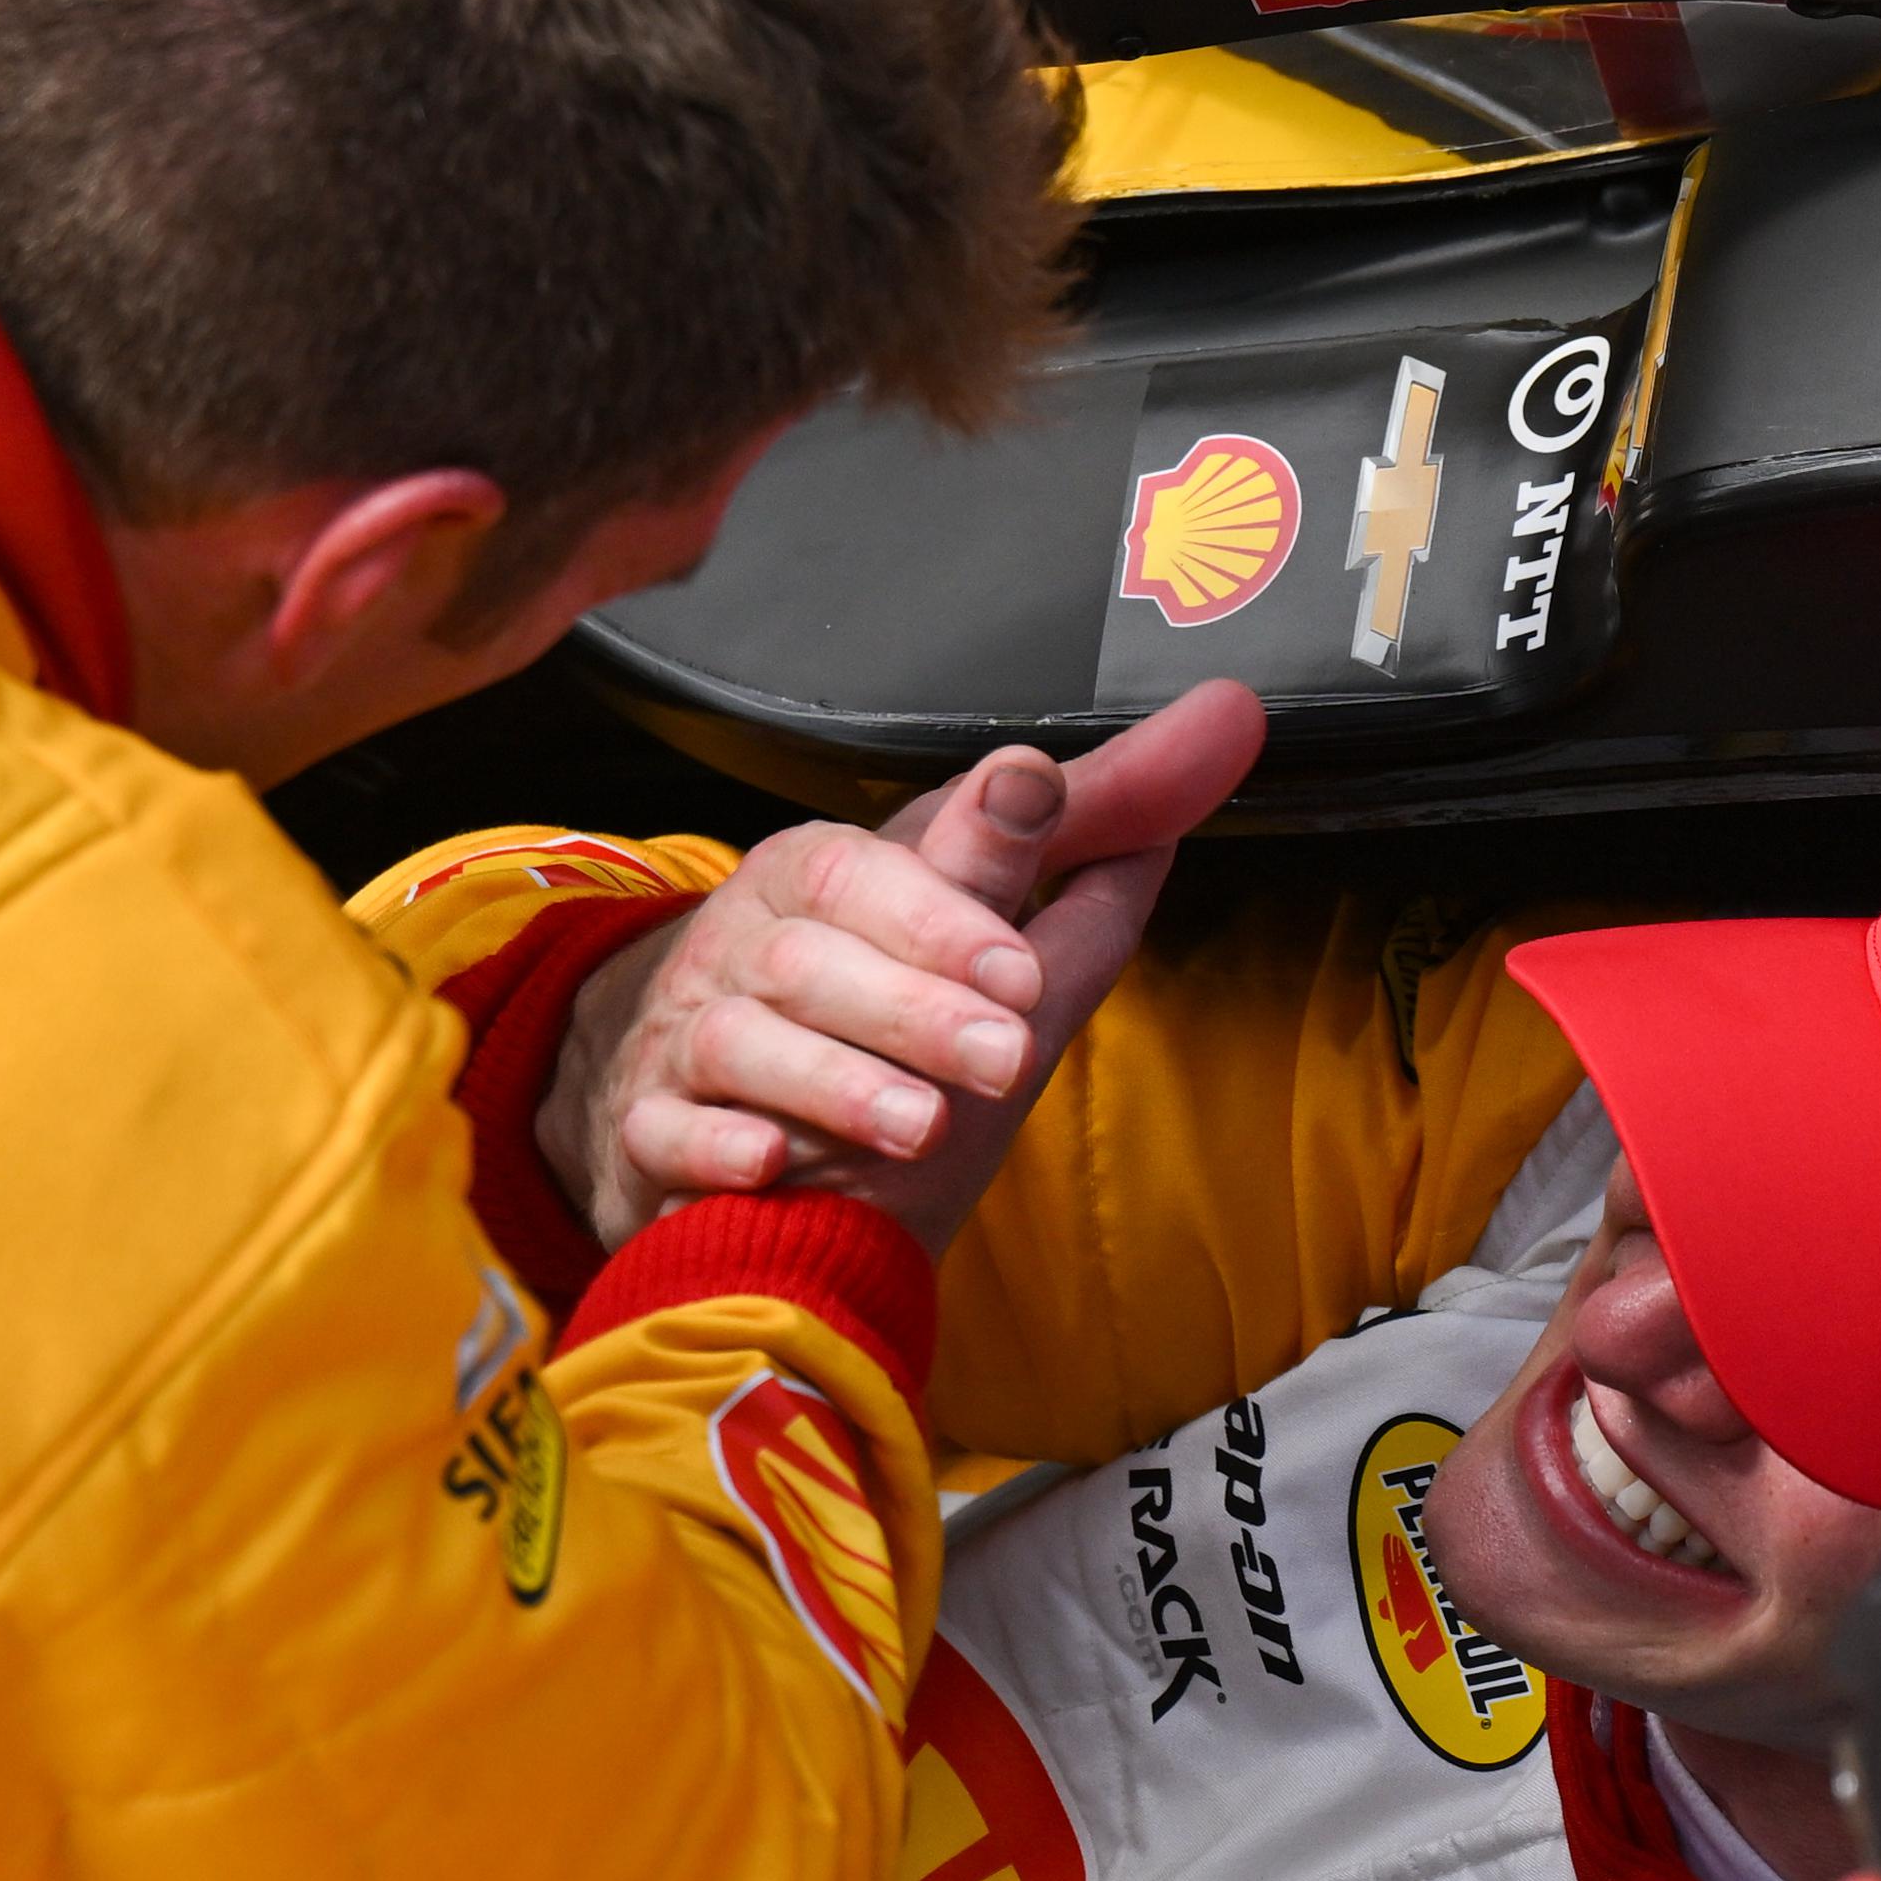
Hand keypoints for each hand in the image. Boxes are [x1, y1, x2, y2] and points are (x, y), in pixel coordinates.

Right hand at [540, 681, 1262, 1255]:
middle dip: (911, 1005)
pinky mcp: (651, 1135)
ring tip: (920, 1124)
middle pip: (808, 957)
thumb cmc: (877, 1001)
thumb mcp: (989, 907)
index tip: (1022, 969)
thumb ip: (1098, 822)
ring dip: (834, 1082)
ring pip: (739, 1043)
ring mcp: (690, 1043)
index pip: (867, 873)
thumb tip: (1229, 717)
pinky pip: (662, 1134)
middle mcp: (749, 949)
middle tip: (1000, 1055)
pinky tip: (765, 1163)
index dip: (943, 918)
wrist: (722, 1118)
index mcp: (826, 880)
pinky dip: (711, 1145)